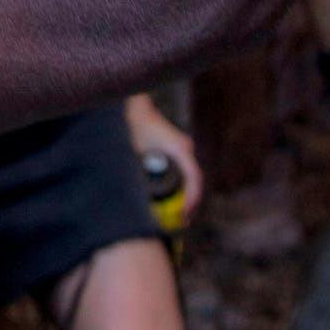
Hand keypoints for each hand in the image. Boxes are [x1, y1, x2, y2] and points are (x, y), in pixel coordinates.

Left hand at [127, 94, 203, 217]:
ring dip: (188, 195)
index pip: (193, 177)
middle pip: (195, 180)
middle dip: (191, 202)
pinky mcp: (178, 151)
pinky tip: (176, 199)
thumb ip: (136, 172)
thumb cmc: (134, 127)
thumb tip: (135, 198)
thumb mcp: (134, 152)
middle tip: (182, 221)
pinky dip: (183, 186)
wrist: (135, 108)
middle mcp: (185, 149)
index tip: (185, 213)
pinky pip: (185, 172)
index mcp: (179, 149)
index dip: (192, 198)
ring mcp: (183, 149)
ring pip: (191, 177)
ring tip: (180, 216)